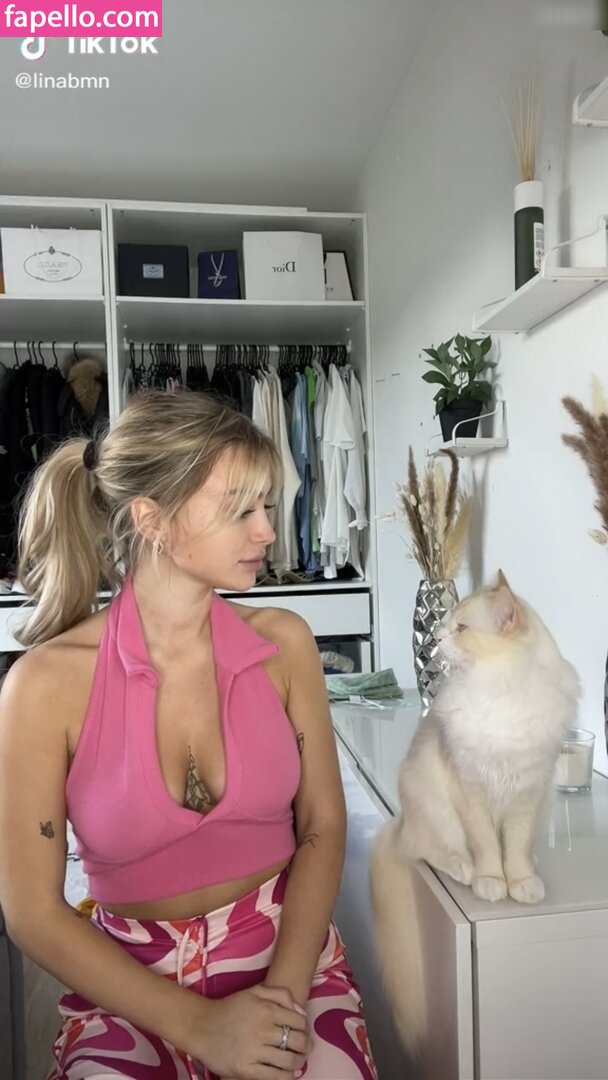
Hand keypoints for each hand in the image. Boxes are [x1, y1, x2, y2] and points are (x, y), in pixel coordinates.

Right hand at [187, 984, 310, 1079]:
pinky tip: (289, 1074)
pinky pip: (274, 1077)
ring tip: (299, 1063)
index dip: (305, 1028)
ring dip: (299, 1063)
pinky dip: (287, 1077)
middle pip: (298, 1042)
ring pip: (289, 1061)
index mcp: (267, 1010)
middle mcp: (263, 1030)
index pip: (300, 1022)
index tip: (303, 1032)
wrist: (202, 1026)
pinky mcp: (246, 1070)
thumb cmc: (230, 1008)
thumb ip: (280, 994)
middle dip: (306, 1047)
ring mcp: (255, 1051)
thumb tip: (301, 1012)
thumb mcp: (254, 991)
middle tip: (305, 1049)